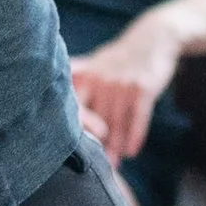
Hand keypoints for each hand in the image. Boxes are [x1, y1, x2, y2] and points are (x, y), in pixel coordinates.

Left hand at [68, 12, 185, 163]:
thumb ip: (77, 80)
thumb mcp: (96, 63)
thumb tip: (51, 95)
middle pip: (96, 120)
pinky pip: (138, 118)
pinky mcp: (143, 88)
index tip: (70, 150)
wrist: (154, 39)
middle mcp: (101, 79)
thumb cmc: (120, 57)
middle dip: (96, 145)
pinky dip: (135, 137)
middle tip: (95, 166)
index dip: (72, 129)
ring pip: (117, 123)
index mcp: (86, 76)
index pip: (74, 107)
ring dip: (116, 147)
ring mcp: (122, 84)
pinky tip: (132, 152)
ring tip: (114, 165)